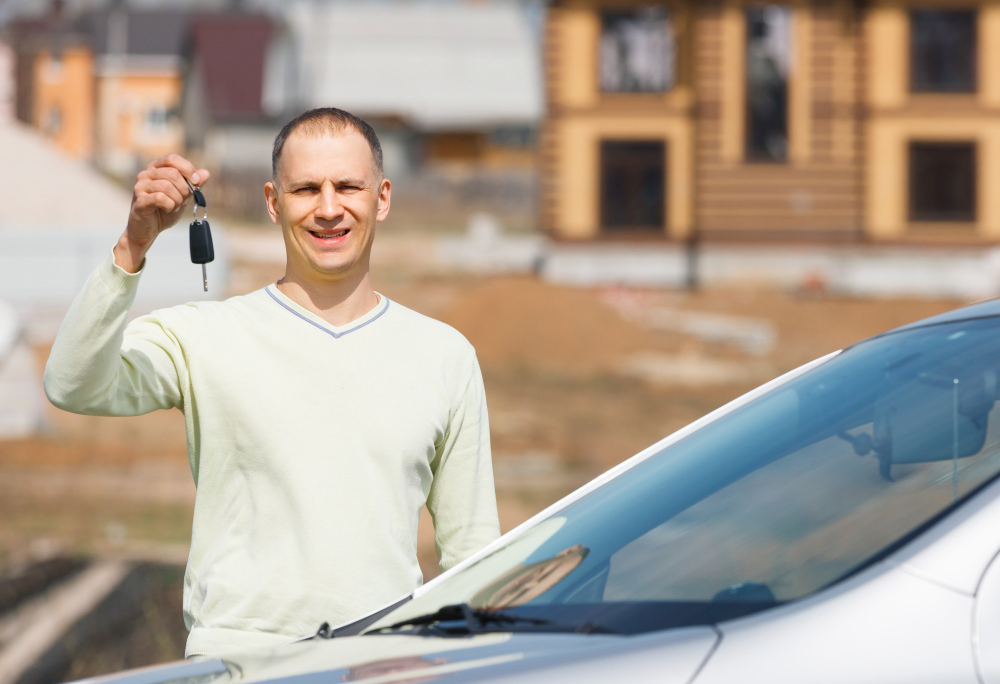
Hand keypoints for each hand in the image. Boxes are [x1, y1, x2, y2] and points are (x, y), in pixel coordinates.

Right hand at [114, 154, 210, 272]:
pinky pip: (160, 198)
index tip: (196, 182)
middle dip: (184, 189)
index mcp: (156, 169)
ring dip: (177, 200)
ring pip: (167, 186)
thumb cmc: (165, 210)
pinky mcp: (139, 200)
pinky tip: (168, 210)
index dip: (187, 169)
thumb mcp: (183, 196)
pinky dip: (170, 206)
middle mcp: (146, 174)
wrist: (149, 229)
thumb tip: (205, 173)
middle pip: (172, 173)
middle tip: (182, 201)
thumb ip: (193, 185)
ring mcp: (140, 186)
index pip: (172, 158)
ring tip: (174, 206)